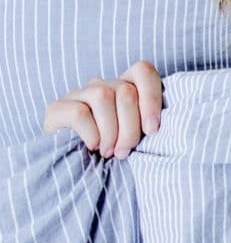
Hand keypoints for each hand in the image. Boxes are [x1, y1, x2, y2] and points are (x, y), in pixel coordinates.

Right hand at [43, 61, 162, 158]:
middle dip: (130, 127)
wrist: (74, 172)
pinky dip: (92, 134)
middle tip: (125, 151)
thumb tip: (160, 125)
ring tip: (109, 152)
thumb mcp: (137, 137)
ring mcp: (78, 94)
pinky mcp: (57, 108)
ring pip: (104, 97)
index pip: (143, 70)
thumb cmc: (115, 152)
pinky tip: (93, 147)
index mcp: (125, 87)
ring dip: (111, 132)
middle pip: (126, 91)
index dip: (151, 98)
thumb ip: (150, 124)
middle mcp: (102, 85)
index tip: (152, 130)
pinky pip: (80, 113)